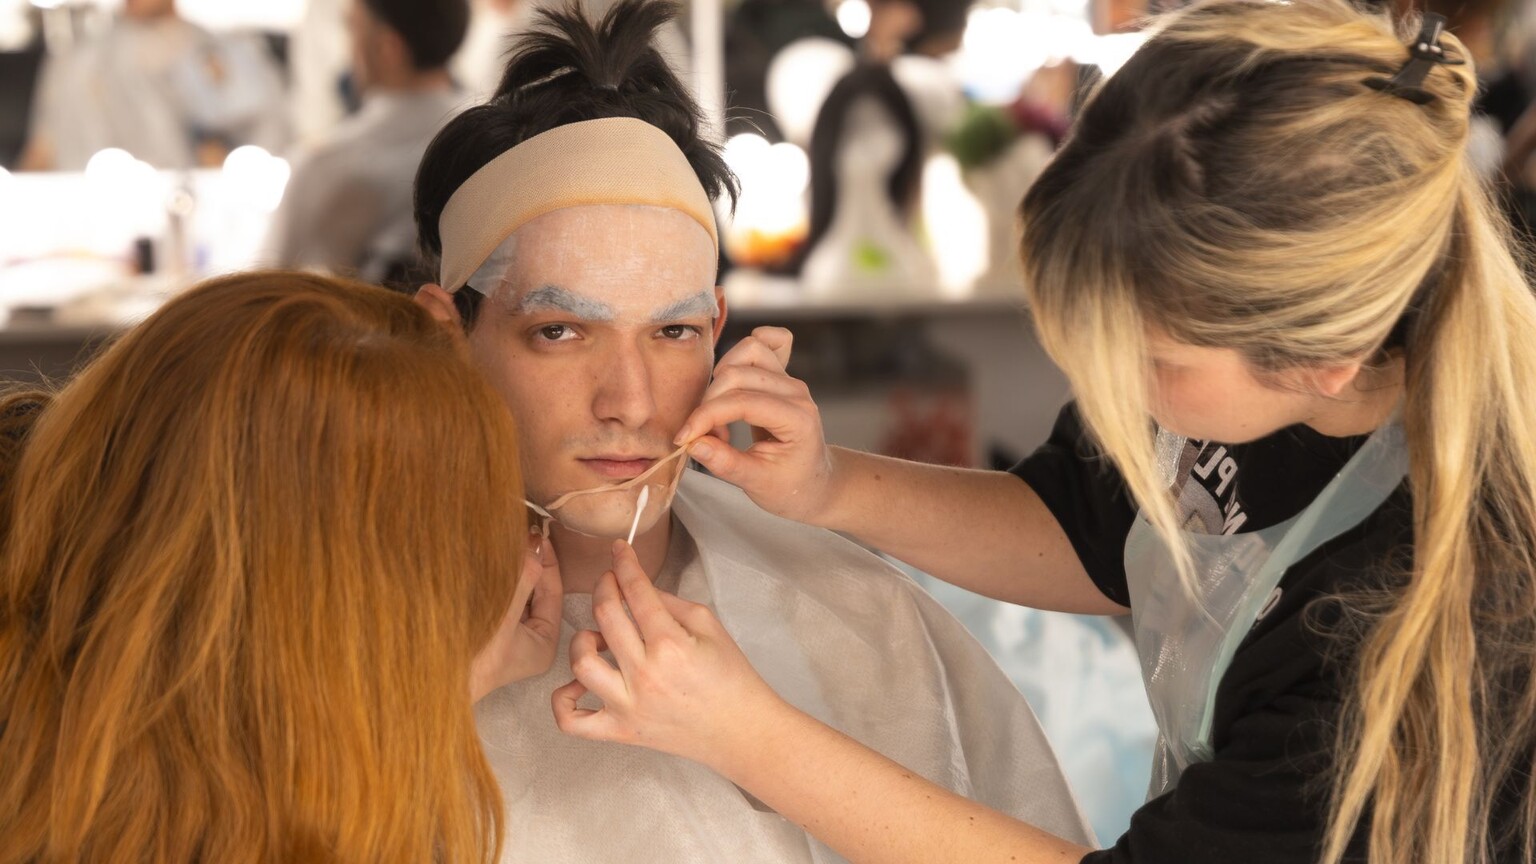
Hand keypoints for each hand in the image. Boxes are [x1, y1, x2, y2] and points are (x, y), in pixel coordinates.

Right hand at [470, 529, 562, 700]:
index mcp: (544, 643)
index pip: (552, 591)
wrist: (425, 681)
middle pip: (534, 592)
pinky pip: (498, 602)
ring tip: (501, 543)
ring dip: (508, 571)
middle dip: (526, 564)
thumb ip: (522, 578)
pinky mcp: (486, 637)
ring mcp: (507, 641)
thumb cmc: (472, 658)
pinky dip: (495, 583)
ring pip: (515, 595)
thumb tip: (535, 545)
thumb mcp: (503, 615)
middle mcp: (529, 643)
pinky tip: (485, 564)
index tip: (537, 532)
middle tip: (518, 532)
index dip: (546, 560)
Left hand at [551, 541, 788, 768]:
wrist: (740, 730)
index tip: (619, 550)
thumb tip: (638, 590)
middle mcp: (645, 674)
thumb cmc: (731, 678)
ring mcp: (629, 706)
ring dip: (583, 640)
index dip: (624, 563)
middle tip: (610, 583)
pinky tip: (577, 684)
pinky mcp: (620, 731)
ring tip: (599, 638)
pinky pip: (572, 720)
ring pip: (581, 663)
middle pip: (605, 616)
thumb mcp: (709, 626)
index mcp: (671, 645)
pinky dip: (563, 700)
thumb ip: (670, 603)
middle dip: (604, 587)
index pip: (636, 591)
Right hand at [675, 326, 837, 524]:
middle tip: (707, 437)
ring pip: (748, 350)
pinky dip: (747, 350)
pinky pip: (768, 342)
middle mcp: (795, 391)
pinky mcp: (782, 376)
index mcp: (796, 418)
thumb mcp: (758, 485)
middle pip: (738, 373)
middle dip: (710, 403)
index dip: (706, 417)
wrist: (816, 482)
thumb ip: (726, 464)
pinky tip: (733, 372)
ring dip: (721, 379)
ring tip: (718, 414)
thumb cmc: (792, 487)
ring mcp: (789, 380)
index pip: (742, 402)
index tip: (684, 440)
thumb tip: (693, 444)